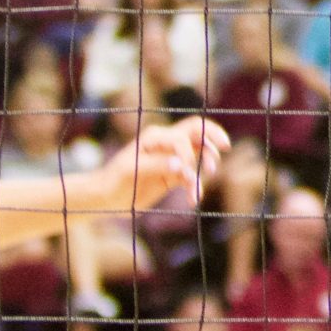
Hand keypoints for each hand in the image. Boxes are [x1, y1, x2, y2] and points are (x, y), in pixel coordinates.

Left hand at [95, 117, 227, 214]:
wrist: (106, 199)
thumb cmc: (114, 181)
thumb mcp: (132, 171)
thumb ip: (157, 166)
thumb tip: (182, 165)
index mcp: (155, 137)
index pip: (182, 137)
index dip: (187, 153)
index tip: (182, 172)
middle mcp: (166, 144)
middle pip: (196, 131)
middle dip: (212, 137)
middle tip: (225, 147)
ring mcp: (171, 159)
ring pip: (199, 153)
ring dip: (206, 165)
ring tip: (206, 181)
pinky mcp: (173, 175)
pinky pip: (192, 176)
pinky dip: (196, 187)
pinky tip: (193, 200)